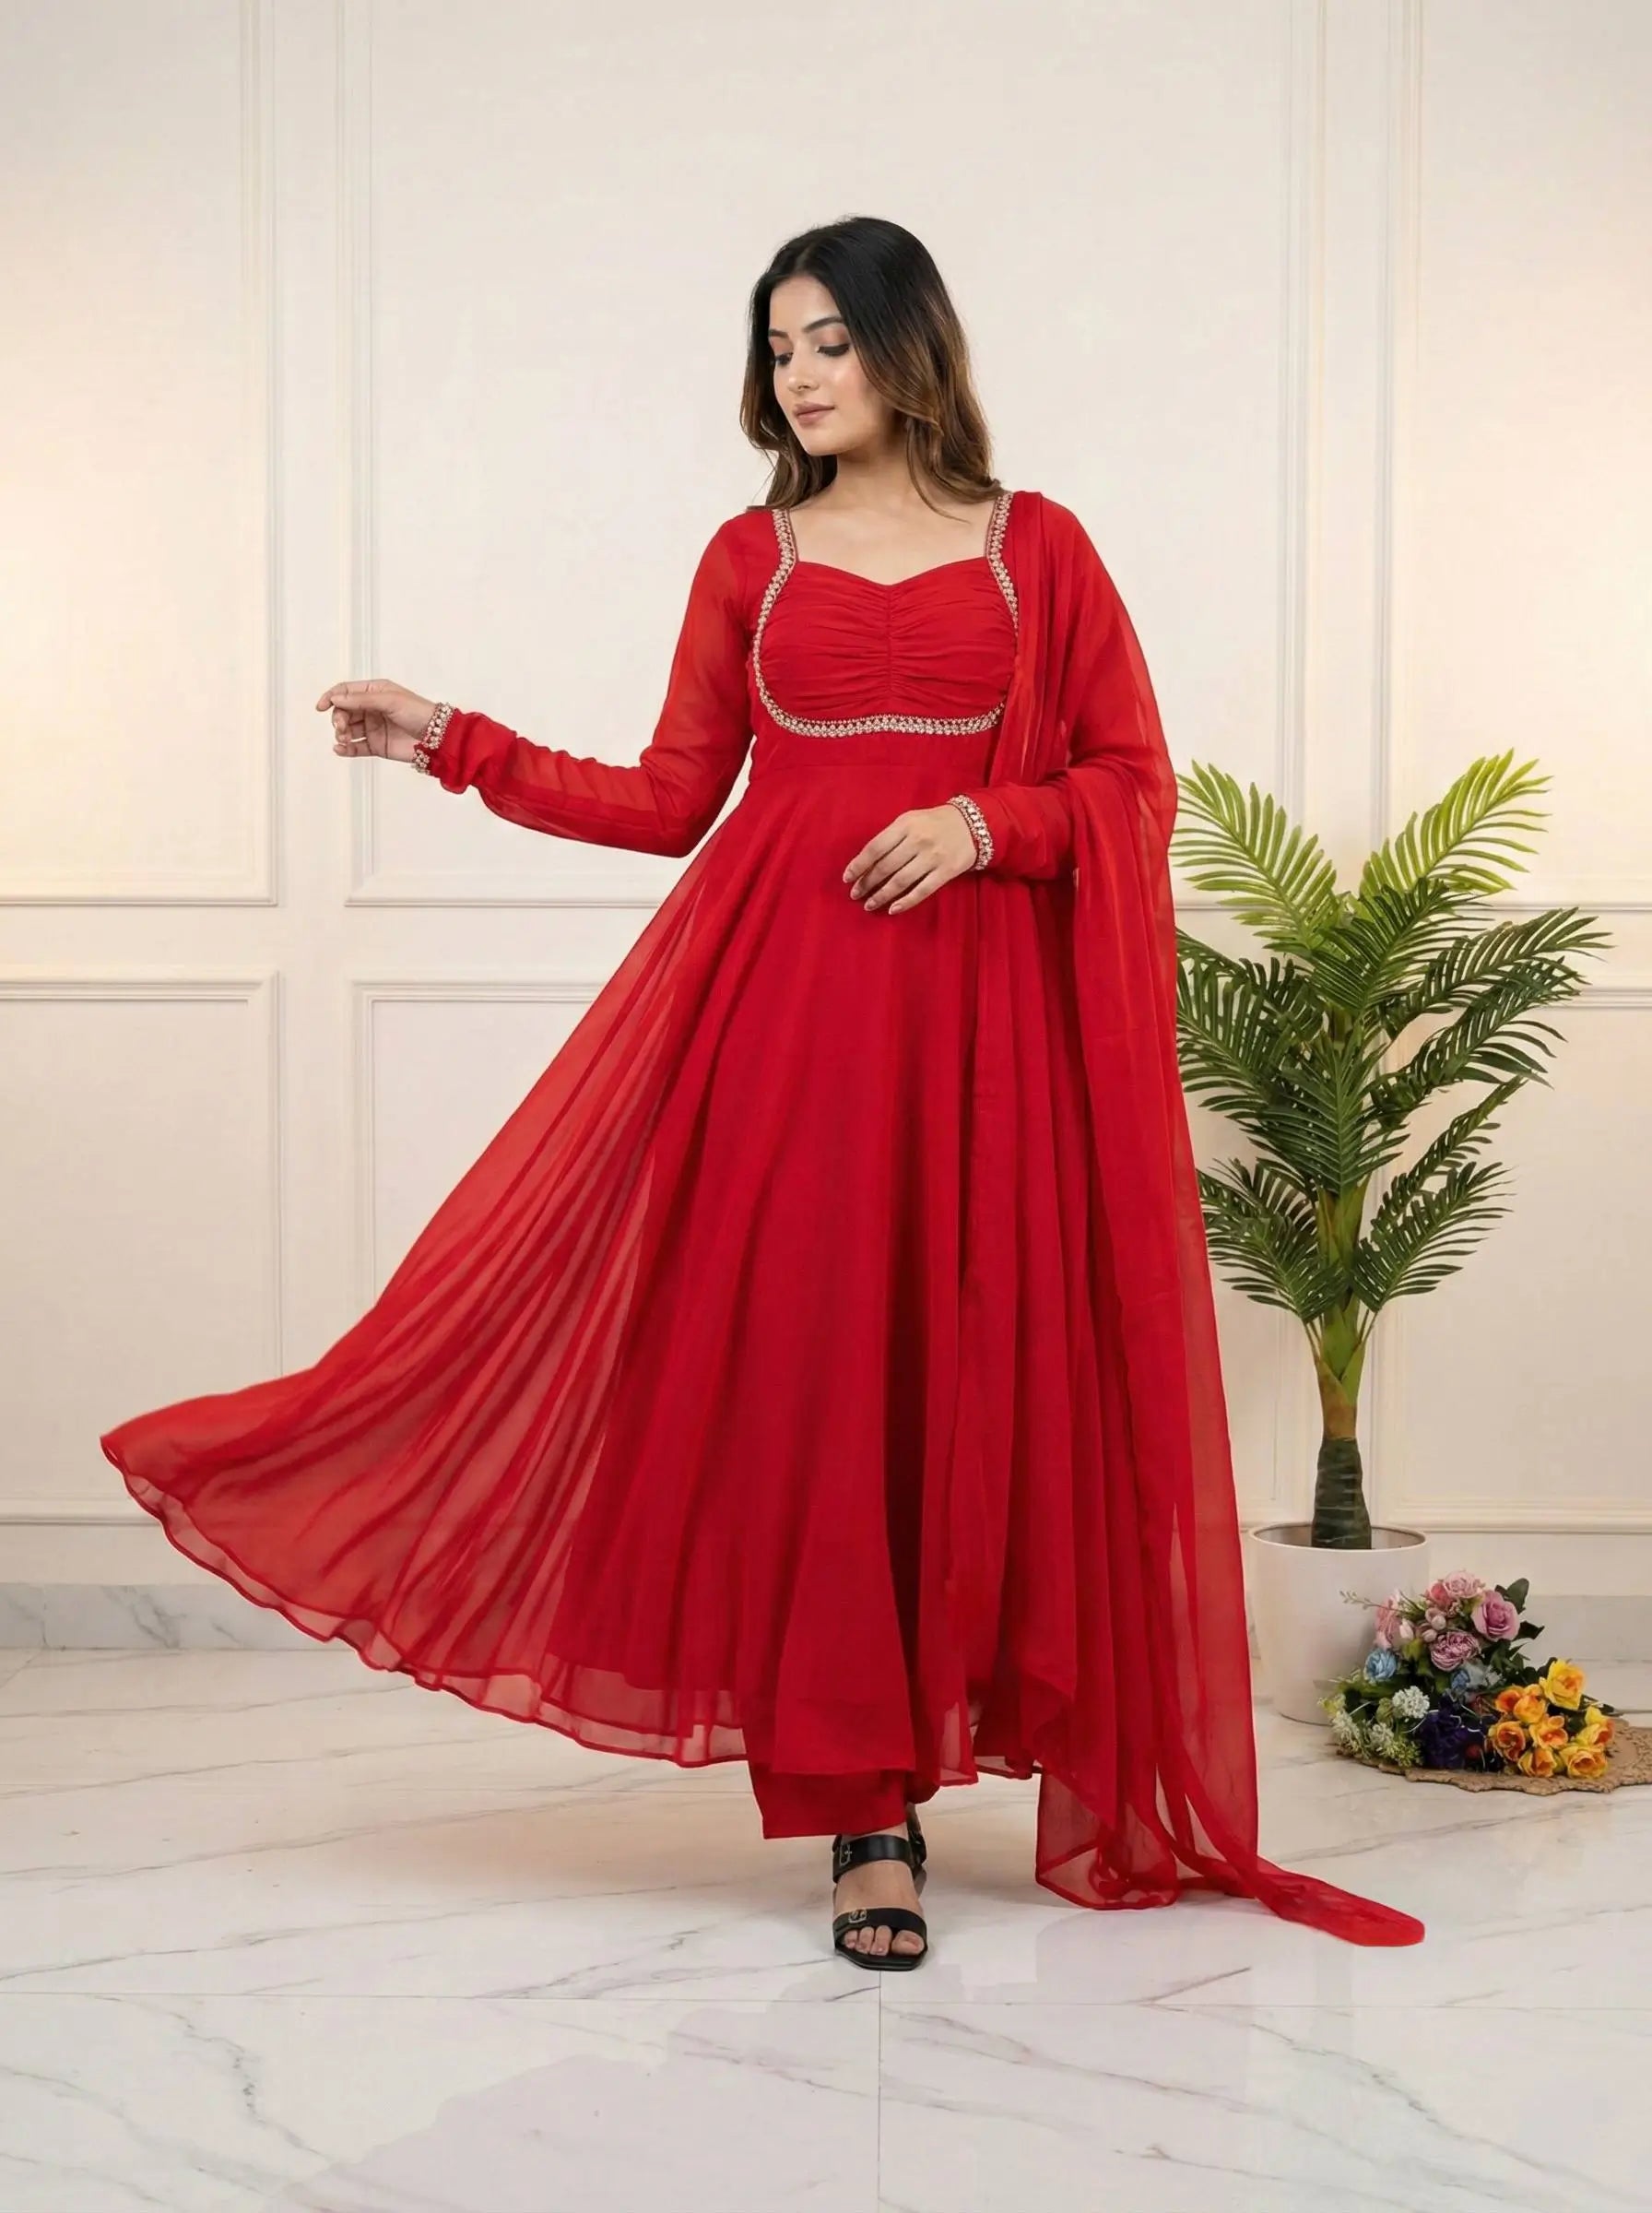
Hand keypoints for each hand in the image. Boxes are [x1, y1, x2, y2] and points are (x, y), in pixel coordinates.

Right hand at [315, 679, 436, 765]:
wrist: (437, 738)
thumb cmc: (418, 712)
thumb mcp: (389, 700)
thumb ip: (360, 700)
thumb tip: (335, 698)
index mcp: (374, 692)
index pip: (345, 691)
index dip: (331, 697)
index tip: (321, 707)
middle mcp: (371, 709)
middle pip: (344, 711)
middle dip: (338, 718)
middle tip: (340, 727)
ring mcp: (373, 728)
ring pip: (347, 730)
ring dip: (340, 734)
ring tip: (343, 738)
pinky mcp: (376, 746)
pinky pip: (355, 747)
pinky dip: (345, 749)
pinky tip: (339, 749)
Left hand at [843, 802, 980, 913]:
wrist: (973, 824)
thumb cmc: (934, 823)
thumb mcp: (911, 820)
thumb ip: (891, 837)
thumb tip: (867, 863)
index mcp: (905, 824)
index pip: (875, 848)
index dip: (859, 865)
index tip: (847, 878)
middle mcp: (918, 841)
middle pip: (885, 867)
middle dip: (867, 883)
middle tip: (855, 894)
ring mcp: (933, 857)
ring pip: (901, 881)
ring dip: (881, 895)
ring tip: (869, 905)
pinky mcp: (946, 872)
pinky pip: (922, 891)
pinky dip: (906, 902)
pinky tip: (893, 909)